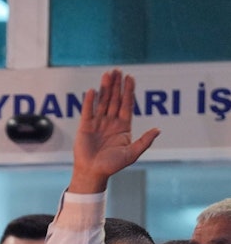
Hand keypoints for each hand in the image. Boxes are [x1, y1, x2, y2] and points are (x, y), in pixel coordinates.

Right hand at [68, 69, 159, 192]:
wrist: (93, 172)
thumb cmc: (112, 165)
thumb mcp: (132, 154)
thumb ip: (145, 141)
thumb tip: (158, 130)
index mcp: (123, 126)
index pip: (127, 104)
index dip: (129, 91)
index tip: (130, 77)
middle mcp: (111, 121)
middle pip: (115, 99)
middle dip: (117, 85)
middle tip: (118, 70)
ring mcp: (98, 123)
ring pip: (102, 102)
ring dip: (105, 88)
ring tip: (107, 74)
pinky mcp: (85, 126)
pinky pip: (88, 111)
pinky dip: (90, 101)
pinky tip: (93, 91)